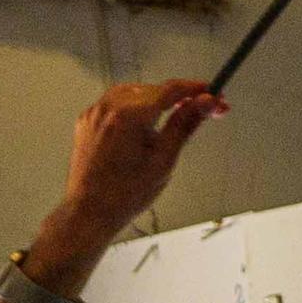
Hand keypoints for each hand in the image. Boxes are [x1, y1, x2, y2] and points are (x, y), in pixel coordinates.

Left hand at [23, 80, 223, 283]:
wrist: (89, 212)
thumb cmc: (126, 193)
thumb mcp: (164, 159)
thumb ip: (185, 124)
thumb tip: (206, 102)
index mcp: (129, 115)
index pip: (171, 90)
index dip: (196, 90)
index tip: (214, 94)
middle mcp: (108, 107)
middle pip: (153, 90)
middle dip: (178, 98)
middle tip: (201, 111)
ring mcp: (94, 112)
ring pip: (134, 93)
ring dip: (155, 101)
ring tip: (171, 119)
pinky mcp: (87, 120)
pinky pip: (116, 103)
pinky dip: (133, 108)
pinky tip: (142, 126)